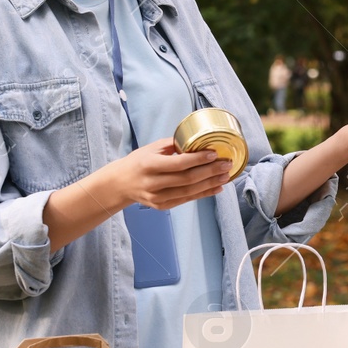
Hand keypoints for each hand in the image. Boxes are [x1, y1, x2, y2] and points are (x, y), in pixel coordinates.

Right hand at [115, 138, 233, 209]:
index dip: (198, 159)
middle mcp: (152, 183)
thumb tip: (199, 141)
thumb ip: (174, 145)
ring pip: (189, 192)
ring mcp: (157, 197)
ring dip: (210, 184)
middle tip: (227, 164)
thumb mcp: (152, 148)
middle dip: (210, 171)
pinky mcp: (161, 206)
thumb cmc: (139, 161)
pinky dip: (203, 194)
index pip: (178, 163)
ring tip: (225, 176)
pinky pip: (186, 200)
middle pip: (187, 179)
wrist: (121, 183)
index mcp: (148, 165)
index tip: (215, 153)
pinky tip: (216, 188)